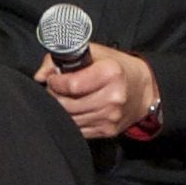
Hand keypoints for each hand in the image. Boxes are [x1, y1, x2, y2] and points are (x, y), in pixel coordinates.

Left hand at [38, 41, 160, 140]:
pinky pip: (78, 129)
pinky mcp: (107, 131)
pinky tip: (74, 109)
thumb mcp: (96, 53)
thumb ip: (64, 58)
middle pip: (67, 104)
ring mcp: (110, 117)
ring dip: (61, 109)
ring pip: (70, 119)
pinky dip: (71, 120)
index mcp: (111, 73)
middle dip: (54, 96)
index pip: (71, 85)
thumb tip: (40, 75)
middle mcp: (112, 97)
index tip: (53, 78)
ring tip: (64, 98)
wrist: (145, 91)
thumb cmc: (118, 68)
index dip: (55, 82)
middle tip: (55, 88)